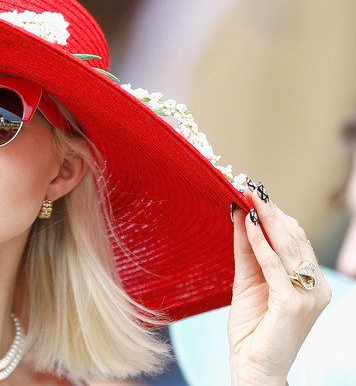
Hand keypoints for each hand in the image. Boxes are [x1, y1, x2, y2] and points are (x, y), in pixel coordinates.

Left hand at [228, 185, 330, 385]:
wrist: (252, 367)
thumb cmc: (252, 329)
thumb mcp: (247, 282)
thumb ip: (246, 252)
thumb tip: (238, 216)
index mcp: (309, 281)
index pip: (295, 239)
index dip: (274, 215)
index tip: (253, 192)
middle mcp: (315, 287)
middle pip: (293, 238)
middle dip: (270, 211)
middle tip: (249, 186)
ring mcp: (308, 296)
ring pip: (287, 248)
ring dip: (265, 219)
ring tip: (248, 196)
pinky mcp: (293, 305)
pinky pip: (275, 267)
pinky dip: (260, 244)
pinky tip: (245, 226)